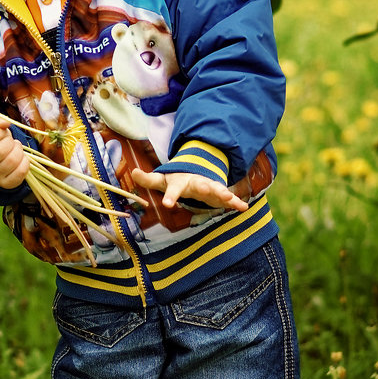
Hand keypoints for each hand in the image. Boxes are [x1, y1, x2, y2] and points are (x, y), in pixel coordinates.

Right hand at [0, 116, 29, 189]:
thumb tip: (5, 123)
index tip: (1, 131)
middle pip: (0, 151)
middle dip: (9, 141)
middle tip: (9, 141)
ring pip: (12, 161)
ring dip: (18, 150)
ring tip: (15, 148)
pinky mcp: (7, 184)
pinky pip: (21, 171)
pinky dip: (25, 161)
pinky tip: (20, 158)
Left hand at [129, 169, 247, 211]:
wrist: (198, 170)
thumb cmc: (177, 179)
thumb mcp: (162, 180)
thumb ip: (148, 179)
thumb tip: (133, 172)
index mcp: (180, 182)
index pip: (174, 188)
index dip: (170, 196)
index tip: (166, 204)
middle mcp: (196, 183)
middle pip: (199, 185)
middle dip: (203, 186)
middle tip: (205, 187)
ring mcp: (209, 187)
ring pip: (216, 190)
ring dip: (222, 193)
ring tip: (228, 197)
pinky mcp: (219, 193)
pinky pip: (229, 198)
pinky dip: (236, 202)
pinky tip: (244, 208)